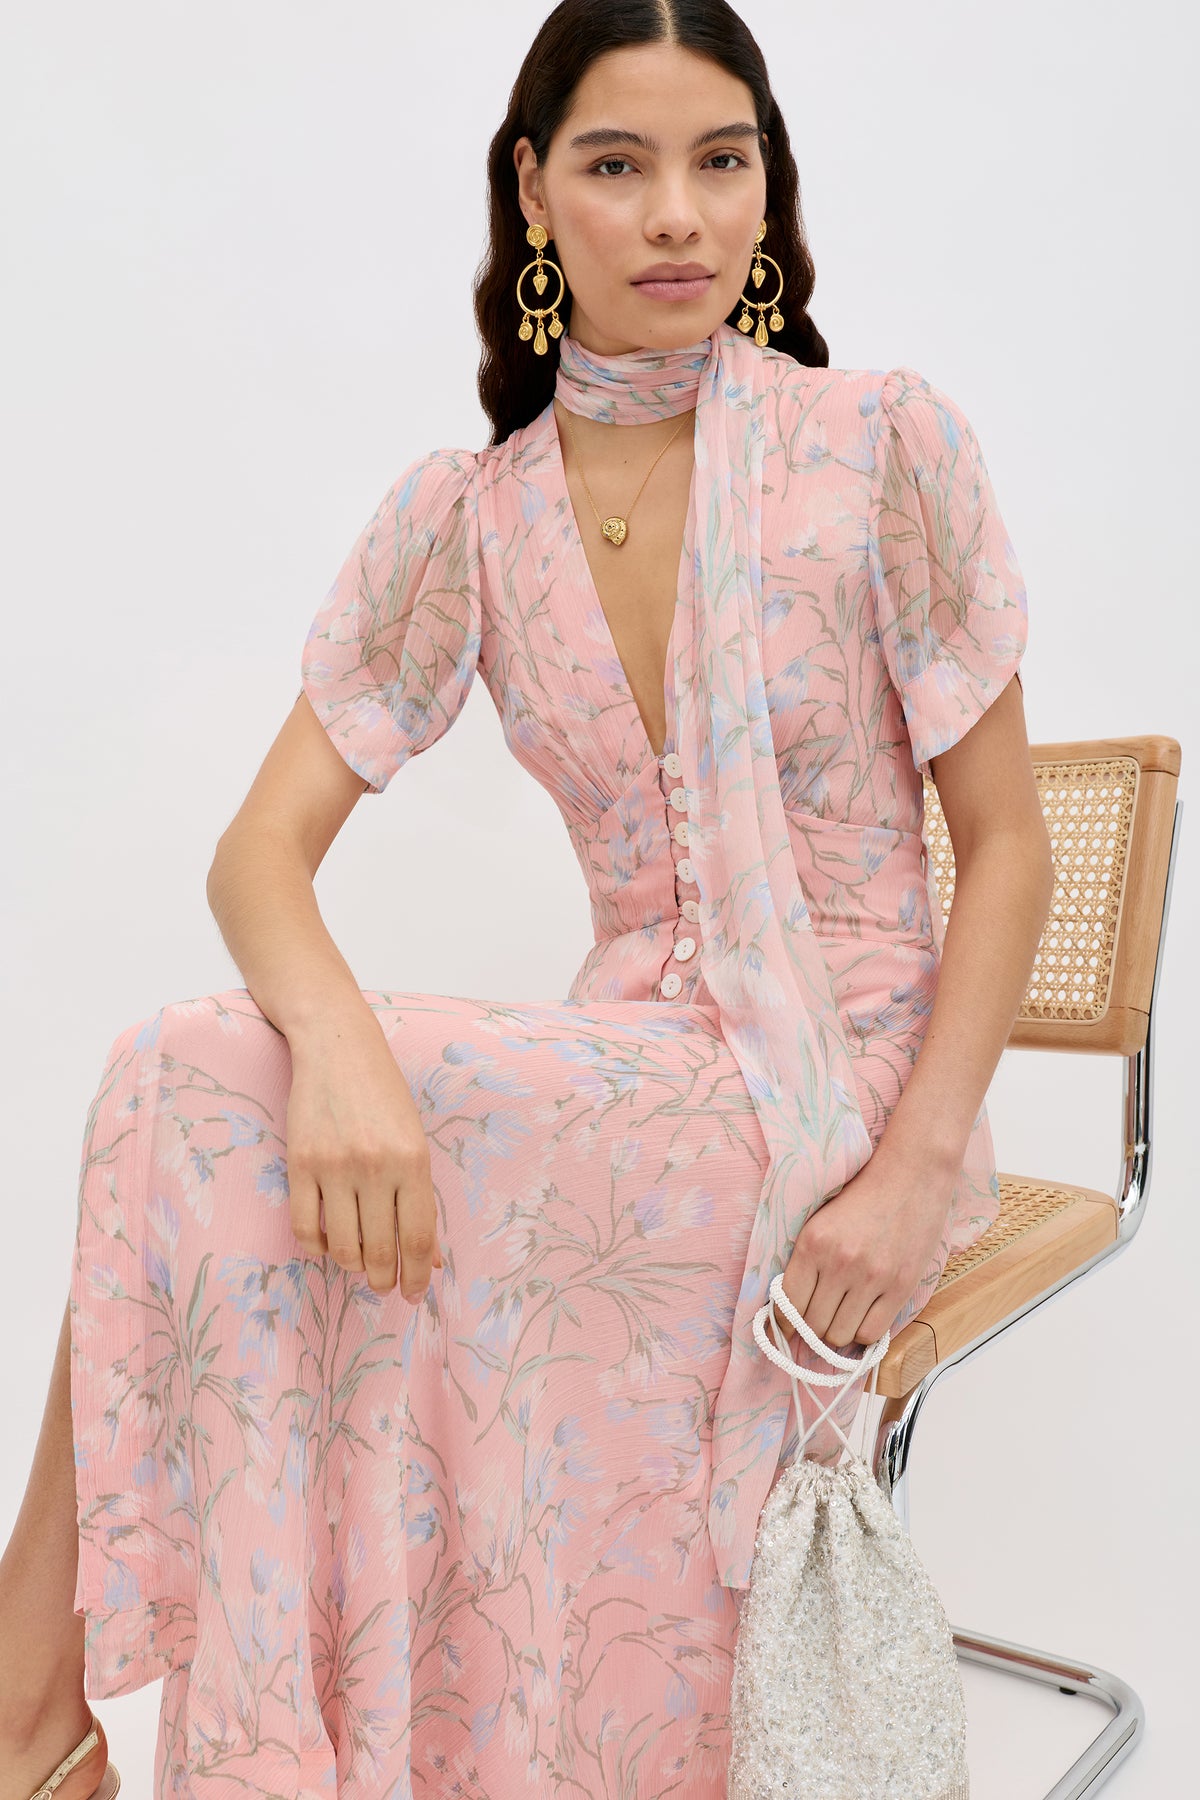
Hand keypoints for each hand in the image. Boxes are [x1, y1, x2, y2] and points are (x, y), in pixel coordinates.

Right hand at [285, 1006, 443, 1300]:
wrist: (336, 1048)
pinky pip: (306, 1228)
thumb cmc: (384, 1096)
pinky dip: (318, 1247)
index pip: (419, 1237)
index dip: (418, 1275)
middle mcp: (375, 1167)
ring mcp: (334, 1167)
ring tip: (359, 1263)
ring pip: (343, 1246)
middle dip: (384, 1279)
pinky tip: (328, 1244)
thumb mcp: (415, 1140)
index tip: (415, 1293)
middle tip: (384, 1286)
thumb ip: (421, 1198)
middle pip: (381, 1249)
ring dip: (352, 1266)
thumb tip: (429, 1259)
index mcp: (413, 1161)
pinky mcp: (299, 1164)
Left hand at [775, 1147, 954, 1351]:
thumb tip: (790, 1308)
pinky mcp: (900, 1286)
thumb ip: (806, 1261)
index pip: (787, 1304)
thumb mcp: (821, 1220)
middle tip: (818, 1323)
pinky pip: (872, 1333)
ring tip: (842, 1318)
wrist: (912, 1175)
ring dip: (837, 1333)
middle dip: (811, 1330)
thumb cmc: (863, 1197)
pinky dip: (863, 1334)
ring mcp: (871, 1277)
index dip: (784, 1323)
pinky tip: (863, 1317)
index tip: (788, 1328)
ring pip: (840, 1335)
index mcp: (812, 1244)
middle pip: (812, 1325)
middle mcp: (839, 1263)